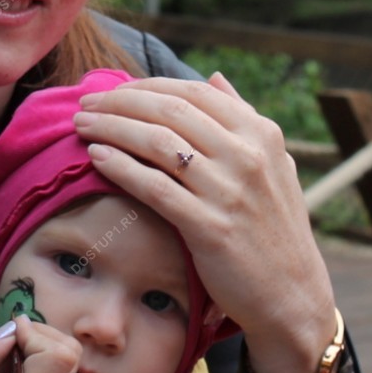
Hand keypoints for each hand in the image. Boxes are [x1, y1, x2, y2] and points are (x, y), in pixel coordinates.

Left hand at [73, 74, 337, 372]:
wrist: (291, 294)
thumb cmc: (274, 229)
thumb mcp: (274, 165)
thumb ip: (244, 119)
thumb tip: (215, 78)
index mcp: (261, 134)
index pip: (192, 92)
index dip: (145, 86)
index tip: (111, 91)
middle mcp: (248, 156)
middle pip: (169, 111)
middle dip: (118, 102)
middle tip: (84, 104)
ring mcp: (230, 191)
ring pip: (157, 143)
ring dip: (111, 128)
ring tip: (81, 126)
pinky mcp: (209, 228)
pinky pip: (154, 187)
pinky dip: (120, 167)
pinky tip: (96, 158)